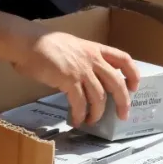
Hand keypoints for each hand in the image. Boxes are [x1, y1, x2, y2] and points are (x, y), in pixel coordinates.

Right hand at [10, 32, 140, 127]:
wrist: (28, 42)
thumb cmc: (45, 44)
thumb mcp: (73, 46)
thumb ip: (84, 59)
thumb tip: (87, 76)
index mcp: (96, 49)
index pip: (123, 59)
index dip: (133, 73)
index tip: (134, 87)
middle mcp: (93, 59)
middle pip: (116, 83)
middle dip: (123, 101)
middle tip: (123, 115)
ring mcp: (82, 70)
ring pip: (99, 96)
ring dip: (97, 112)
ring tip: (92, 121)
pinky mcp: (68, 80)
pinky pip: (80, 102)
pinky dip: (80, 114)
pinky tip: (76, 120)